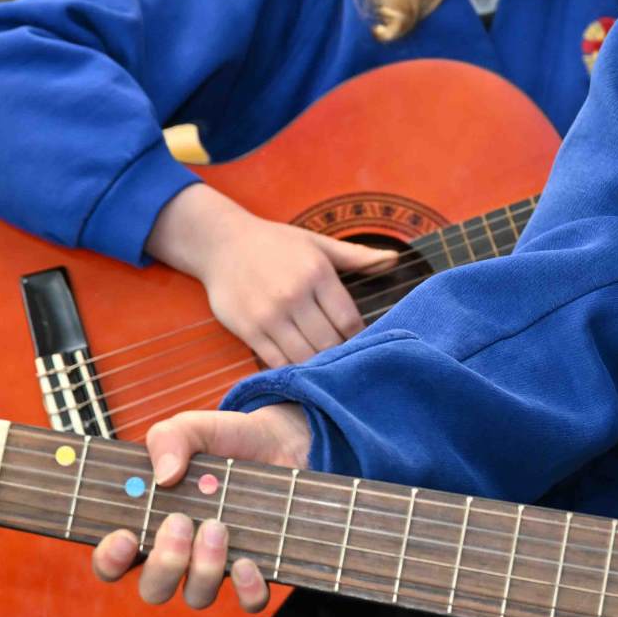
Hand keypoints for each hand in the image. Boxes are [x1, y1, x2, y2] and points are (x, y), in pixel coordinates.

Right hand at [91, 404, 311, 609]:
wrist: (278, 440)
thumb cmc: (222, 440)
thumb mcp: (192, 428)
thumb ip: (169, 439)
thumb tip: (165, 475)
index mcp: (149, 524)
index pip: (114, 561)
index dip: (110, 559)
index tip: (124, 536)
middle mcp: (179, 554)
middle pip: (153, 588)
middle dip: (163, 563)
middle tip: (179, 522)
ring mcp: (217, 565)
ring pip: (197, 595)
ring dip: (203, 568)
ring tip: (217, 526)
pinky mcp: (257, 567)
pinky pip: (248, 600)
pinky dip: (247, 588)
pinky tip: (248, 561)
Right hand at [148, 184, 397, 366]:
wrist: (222, 243)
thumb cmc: (276, 243)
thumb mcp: (318, 244)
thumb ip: (357, 256)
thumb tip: (394, 259)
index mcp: (317, 272)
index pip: (349, 320)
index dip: (360, 338)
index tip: (363, 345)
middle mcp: (294, 294)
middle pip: (329, 343)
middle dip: (341, 356)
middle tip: (348, 365)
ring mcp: (270, 315)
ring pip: (305, 356)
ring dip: (318, 368)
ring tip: (327, 373)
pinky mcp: (248, 330)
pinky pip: (276, 361)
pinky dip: (291, 370)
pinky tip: (300, 371)